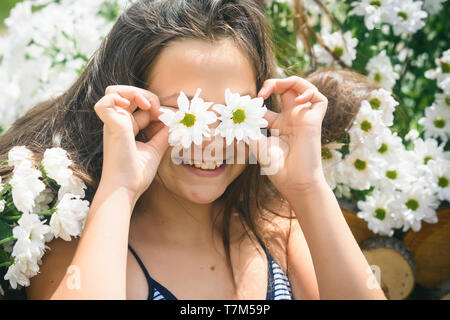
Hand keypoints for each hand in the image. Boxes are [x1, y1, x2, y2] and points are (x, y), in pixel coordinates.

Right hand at [94, 85, 168, 201]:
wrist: (126, 189)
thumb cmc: (136, 175)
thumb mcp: (155, 149)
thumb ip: (163, 134)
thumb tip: (174, 120)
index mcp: (126, 128)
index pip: (140, 106)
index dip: (155, 106)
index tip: (168, 118)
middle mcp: (117, 123)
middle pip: (127, 94)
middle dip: (147, 96)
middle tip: (159, 111)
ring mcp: (112, 123)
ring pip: (114, 91)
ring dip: (134, 92)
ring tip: (149, 105)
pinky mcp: (111, 126)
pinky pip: (105, 101)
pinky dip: (118, 97)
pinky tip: (132, 106)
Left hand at [249, 76, 327, 199]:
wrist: (294, 182)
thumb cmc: (277, 167)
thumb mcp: (256, 144)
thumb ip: (248, 128)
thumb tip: (236, 116)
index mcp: (279, 124)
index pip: (270, 101)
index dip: (258, 97)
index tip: (248, 103)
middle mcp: (292, 118)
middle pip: (286, 88)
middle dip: (273, 83)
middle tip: (260, 93)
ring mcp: (304, 118)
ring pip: (304, 87)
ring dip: (290, 81)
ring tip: (275, 88)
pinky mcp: (315, 121)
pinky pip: (320, 98)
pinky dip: (309, 92)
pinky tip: (296, 101)